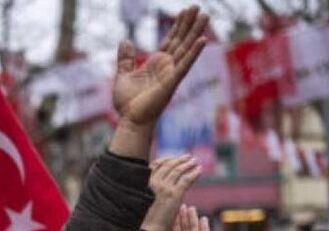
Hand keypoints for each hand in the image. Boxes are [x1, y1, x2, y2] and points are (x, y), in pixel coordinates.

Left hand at [112, 6, 208, 126]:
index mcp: (156, 64)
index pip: (170, 40)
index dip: (177, 26)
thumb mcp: (123, 75)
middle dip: (189, 24)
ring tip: (205, 16)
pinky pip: (185, 64)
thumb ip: (126, 59)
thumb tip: (125, 40)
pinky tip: (203, 39)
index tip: (184, 11)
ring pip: (186, 48)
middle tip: (198, 7)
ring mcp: (171, 73)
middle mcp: (166, 66)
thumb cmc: (128, 104)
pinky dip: (194, 52)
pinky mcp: (172, 82)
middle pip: (181, 40)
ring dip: (196, 32)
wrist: (130, 121)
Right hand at [142, 155, 200, 230]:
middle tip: (188, 157)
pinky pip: (187, 179)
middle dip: (179, 160)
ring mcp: (165, 188)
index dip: (166, 160)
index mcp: (145, 183)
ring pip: (178, 170)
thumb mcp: (144, 200)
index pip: (156, 165)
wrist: (148, 230)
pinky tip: (199, 170)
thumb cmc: (145, 219)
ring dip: (188, 164)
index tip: (174, 158)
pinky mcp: (175, 195)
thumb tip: (160, 185)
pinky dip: (194, 173)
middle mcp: (154, 182)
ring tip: (194, 162)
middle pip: (168, 165)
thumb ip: (151, 190)